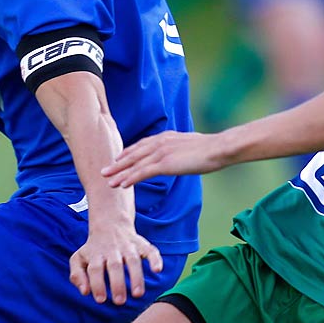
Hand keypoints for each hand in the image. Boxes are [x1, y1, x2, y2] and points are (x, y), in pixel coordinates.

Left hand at [69, 219, 164, 305]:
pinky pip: (150, 250)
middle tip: (120, 301)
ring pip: (133, 260)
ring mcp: (128, 247)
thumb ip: (76, 276)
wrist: (110, 223)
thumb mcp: (78, 259)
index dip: (97, 284)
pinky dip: (155, 259)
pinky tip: (157, 270)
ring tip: (137, 294)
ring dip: (136, 277)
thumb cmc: (93, 249)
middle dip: (117, 284)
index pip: (95, 269)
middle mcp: (112, 250)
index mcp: (96, 254)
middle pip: (115, 266)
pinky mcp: (141, 244)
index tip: (101, 300)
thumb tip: (85, 292)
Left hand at [103, 130, 235, 188]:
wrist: (219, 148)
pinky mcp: (165, 164)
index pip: (142, 145)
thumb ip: (182, 150)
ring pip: (134, 164)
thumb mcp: (192, 146)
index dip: (128, 153)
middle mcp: (160, 142)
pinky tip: (122, 185)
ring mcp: (161, 152)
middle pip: (133, 154)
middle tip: (104, 171)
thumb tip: (182, 156)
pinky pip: (143, 172)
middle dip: (117, 163)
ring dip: (119, 173)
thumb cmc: (211, 149)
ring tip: (107, 180)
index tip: (118, 159)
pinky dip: (130, 178)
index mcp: (166, 137)